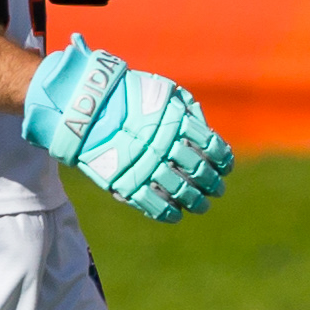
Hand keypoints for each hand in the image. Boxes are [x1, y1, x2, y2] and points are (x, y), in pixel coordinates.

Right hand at [21, 37, 231, 220]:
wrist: (84, 106)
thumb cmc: (125, 96)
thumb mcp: (162, 93)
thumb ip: (186, 109)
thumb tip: (205, 129)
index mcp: (178, 123)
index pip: (212, 147)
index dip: (222, 160)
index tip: (225, 168)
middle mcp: (166, 146)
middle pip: (200, 171)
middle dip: (213, 184)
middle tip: (218, 191)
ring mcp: (145, 165)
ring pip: (180, 190)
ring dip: (195, 201)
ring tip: (201, 206)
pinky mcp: (125, 181)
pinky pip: (152, 203)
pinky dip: (167, 212)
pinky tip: (176, 216)